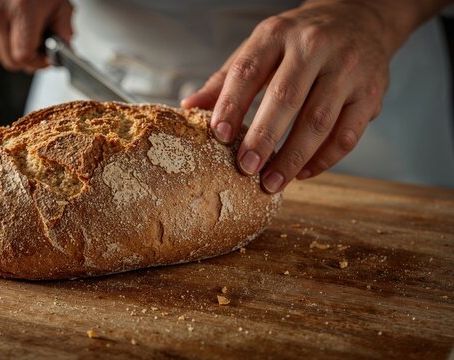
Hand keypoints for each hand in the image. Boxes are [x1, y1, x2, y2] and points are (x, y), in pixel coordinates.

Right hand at [0, 0, 72, 71]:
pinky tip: (13, 25)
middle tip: (40, 46)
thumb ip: (64, 29)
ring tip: (26, 31)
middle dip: (29, 59)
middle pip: (10, 61)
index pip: (23, 56)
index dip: (38, 62)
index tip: (47, 57)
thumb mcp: (59, 1)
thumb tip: (65, 49)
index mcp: (20, 9)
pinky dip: (3, 41)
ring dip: (14, 50)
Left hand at [182, 1, 399, 192]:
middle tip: (245, 168)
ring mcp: (347, 69)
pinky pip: (347, 134)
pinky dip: (324, 159)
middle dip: (263, 138)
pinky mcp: (371, 92)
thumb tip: (189, 107)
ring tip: (271, 182)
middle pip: (286, 98)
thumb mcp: (260, 47)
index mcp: (277, 34)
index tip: (217, 135)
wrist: (359, 18)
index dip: (231, 104)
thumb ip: (227, 79)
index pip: (248, 71)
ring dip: (293, 158)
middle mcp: (314, 47)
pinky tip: (303, 172)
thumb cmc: (298, 40)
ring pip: (319, 121)